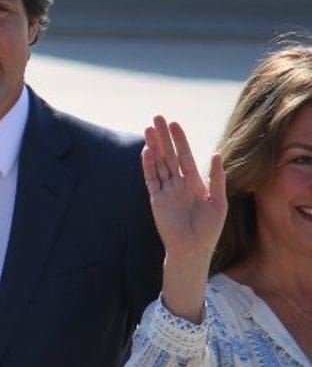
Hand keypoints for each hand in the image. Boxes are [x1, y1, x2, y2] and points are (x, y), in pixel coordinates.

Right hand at [142, 115, 225, 265]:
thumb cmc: (209, 229)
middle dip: (163, 137)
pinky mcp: (156, 200)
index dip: (180, 140)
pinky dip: (148, 166)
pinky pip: (151, 179)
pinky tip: (147, 151)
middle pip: (169, 155)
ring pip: (158, 163)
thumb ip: (216, 178)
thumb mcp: (219, 201)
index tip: (174, 124)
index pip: (185, 155)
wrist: (192, 249)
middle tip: (157, 118)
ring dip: (153, 146)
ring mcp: (166, 191)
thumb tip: (217, 153)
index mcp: (194, 182)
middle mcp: (179, 184)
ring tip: (148, 129)